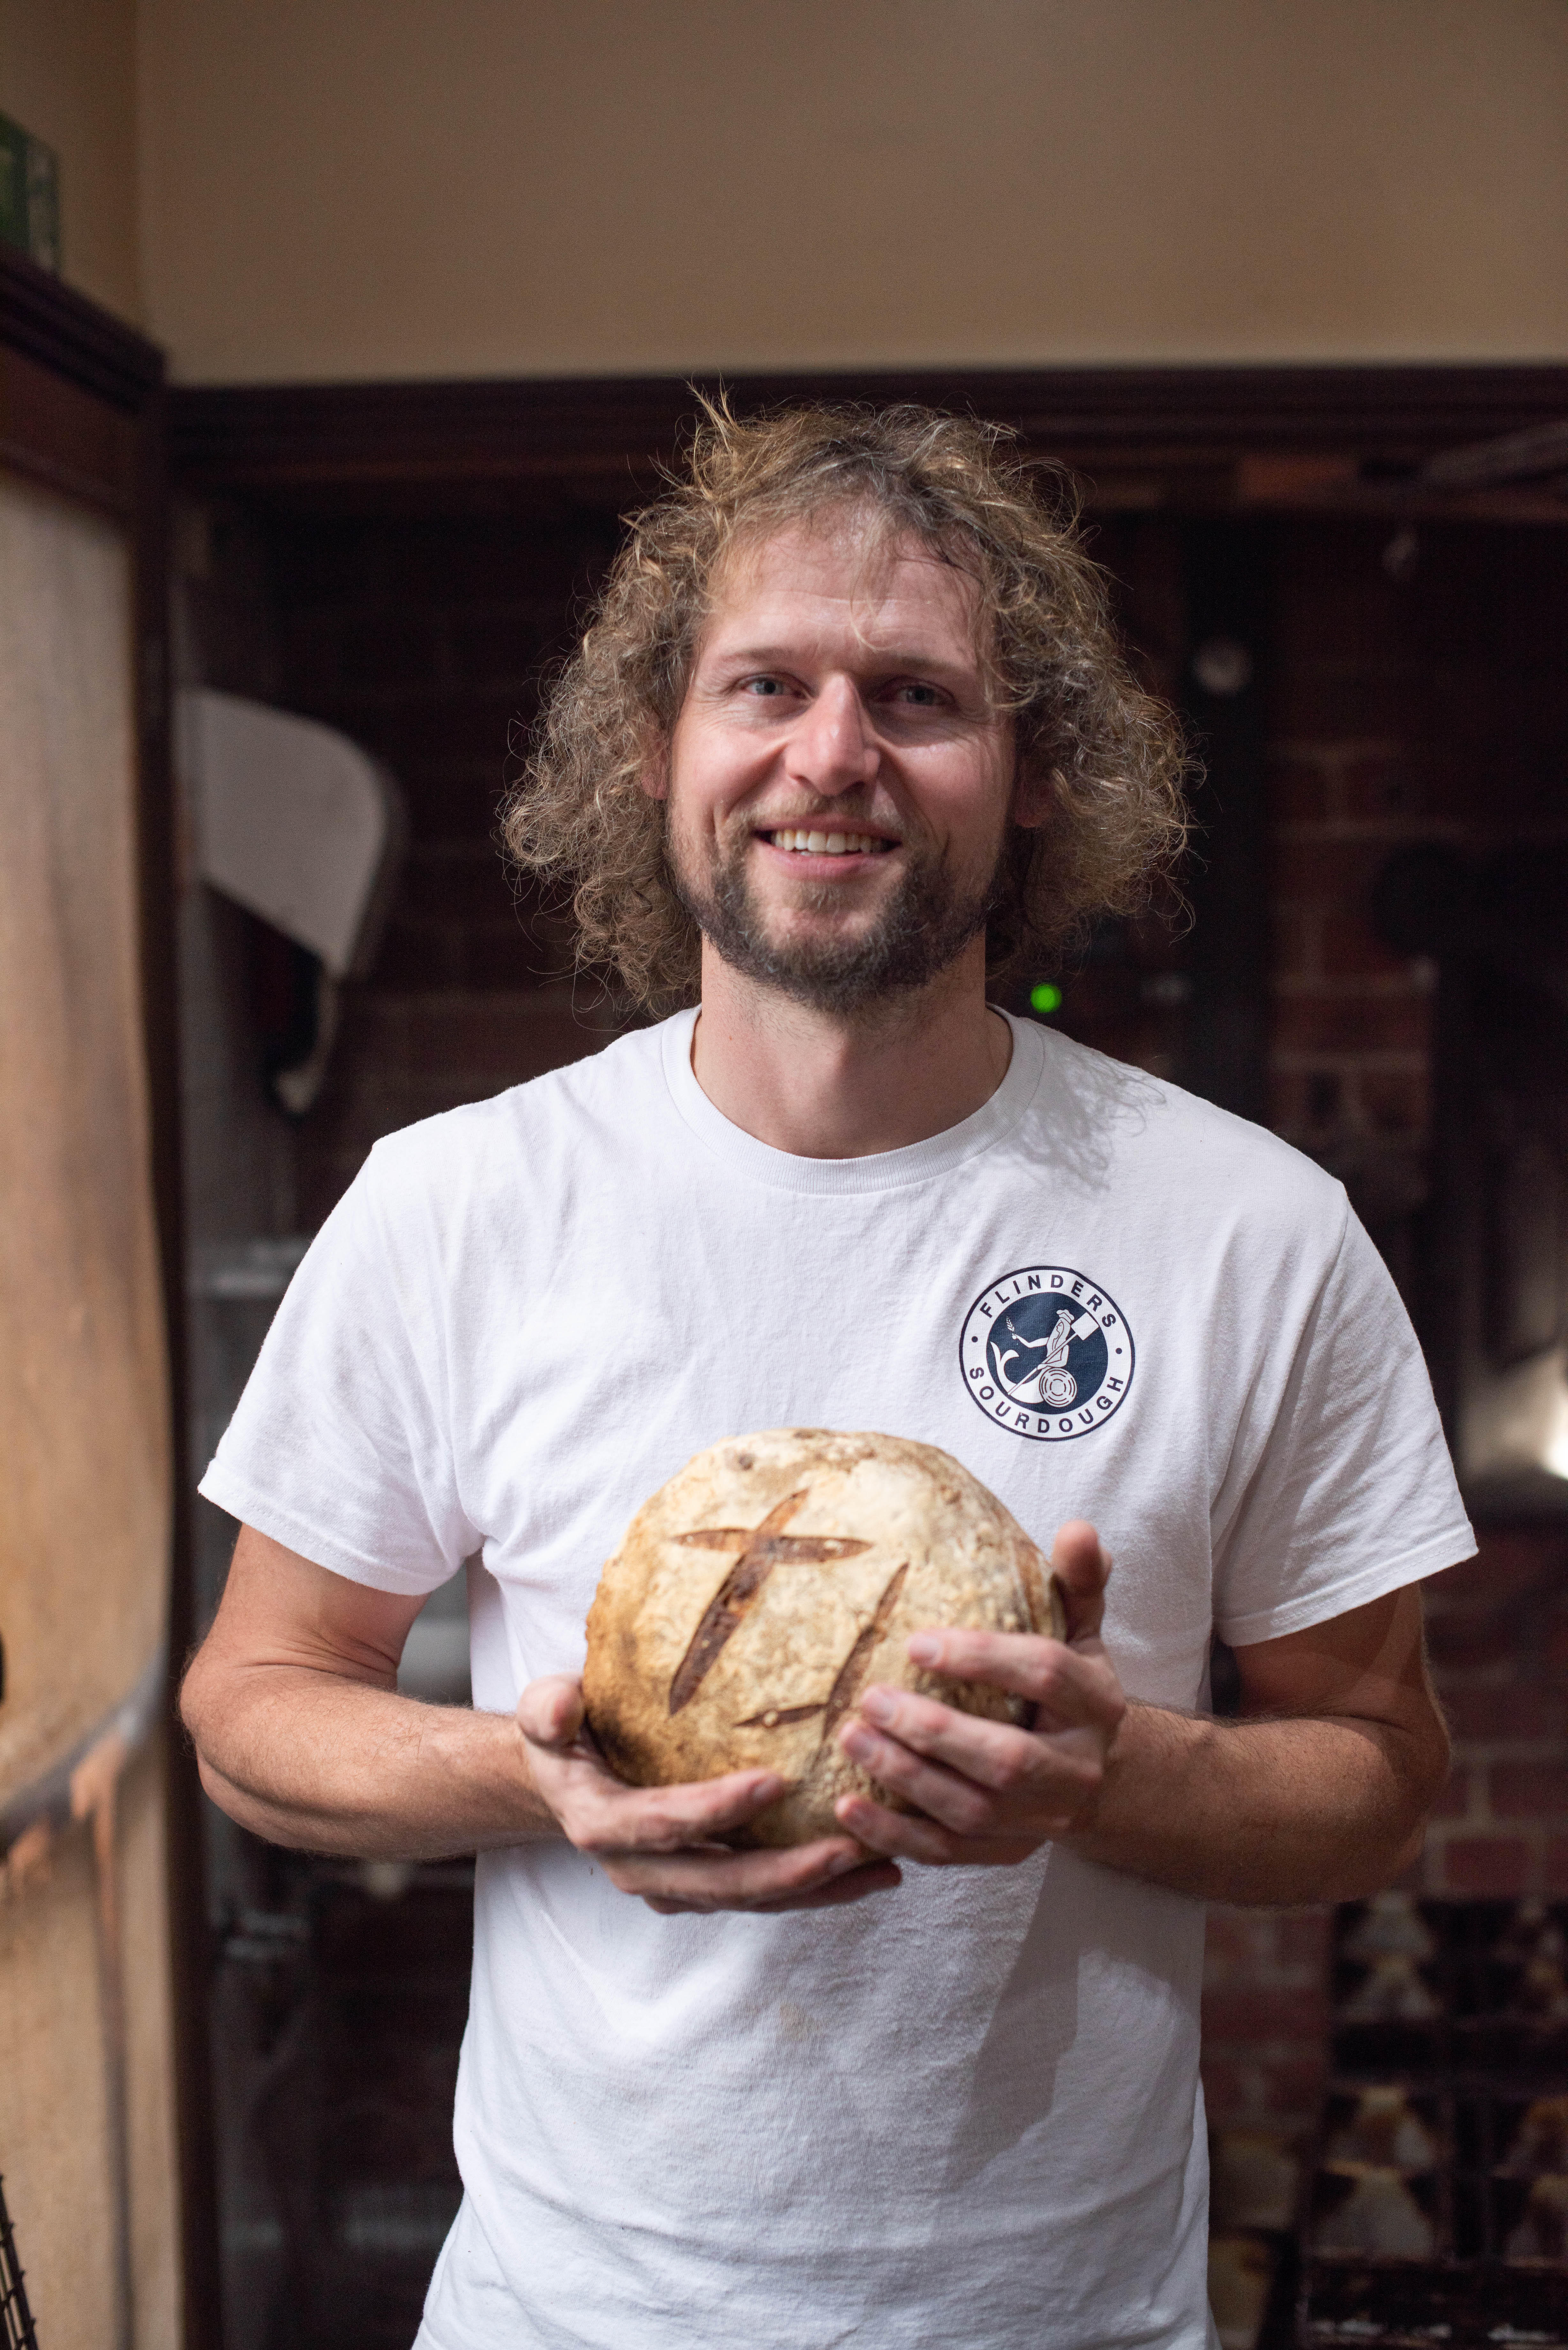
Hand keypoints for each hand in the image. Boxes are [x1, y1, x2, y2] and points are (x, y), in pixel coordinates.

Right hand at [517, 1676, 901, 1914]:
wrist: (565, 1780)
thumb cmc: (564, 1733)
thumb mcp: (543, 1710)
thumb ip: (547, 1708)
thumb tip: (559, 1710)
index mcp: (602, 1824)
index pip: (663, 1823)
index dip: (714, 1810)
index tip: (775, 1779)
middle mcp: (638, 1869)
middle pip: (720, 1882)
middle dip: (787, 1870)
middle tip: (851, 1846)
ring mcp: (674, 1886)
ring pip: (751, 1899)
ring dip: (817, 1889)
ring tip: (882, 1865)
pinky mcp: (704, 1888)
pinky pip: (764, 1896)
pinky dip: (818, 1889)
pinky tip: (873, 1870)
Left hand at [832, 1520, 1125, 1865]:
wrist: (1095, 1771)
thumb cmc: (1067, 1683)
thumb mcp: (1080, 1629)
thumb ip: (1077, 1582)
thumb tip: (1078, 1529)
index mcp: (1099, 1704)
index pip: (1045, 1674)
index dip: (982, 1657)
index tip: (916, 1641)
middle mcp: (1078, 1769)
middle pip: (1006, 1758)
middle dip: (934, 1731)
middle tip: (870, 1697)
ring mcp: (1044, 1820)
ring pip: (972, 1809)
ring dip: (906, 1779)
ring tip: (850, 1739)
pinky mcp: (1008, 1853)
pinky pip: (948, 1853)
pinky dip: (896, 1834)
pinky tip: (847, 1807)